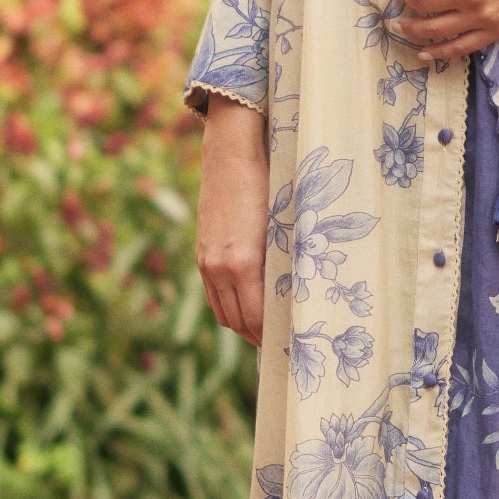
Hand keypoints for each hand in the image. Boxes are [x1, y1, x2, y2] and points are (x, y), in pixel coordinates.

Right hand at [195, 98, 269, 343]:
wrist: (232, 153)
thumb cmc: (268, 184)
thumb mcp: (283, 225)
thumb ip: (285, 262)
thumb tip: (297, 296)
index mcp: (243, 262)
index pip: (256, 317)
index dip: (272, 335)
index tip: (290, 345)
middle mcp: (219, 266)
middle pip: (237, 321)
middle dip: (258, 337)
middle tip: (280, 346)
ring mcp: (206, 260)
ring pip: (222, 311)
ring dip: (241, 326)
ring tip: (264, 333)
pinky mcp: (201, 253)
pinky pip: (212, 294)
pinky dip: (228, 308)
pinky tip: (244, 308)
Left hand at [368, 0, 498, 60]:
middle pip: (417, 6)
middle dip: (401, 5)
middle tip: (393, 3)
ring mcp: (480, 16)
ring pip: (432, 30)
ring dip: (412, 29)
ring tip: (400, 25)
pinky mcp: (496, 31)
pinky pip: (458, 47)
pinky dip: (437, 51)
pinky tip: (425, 51)